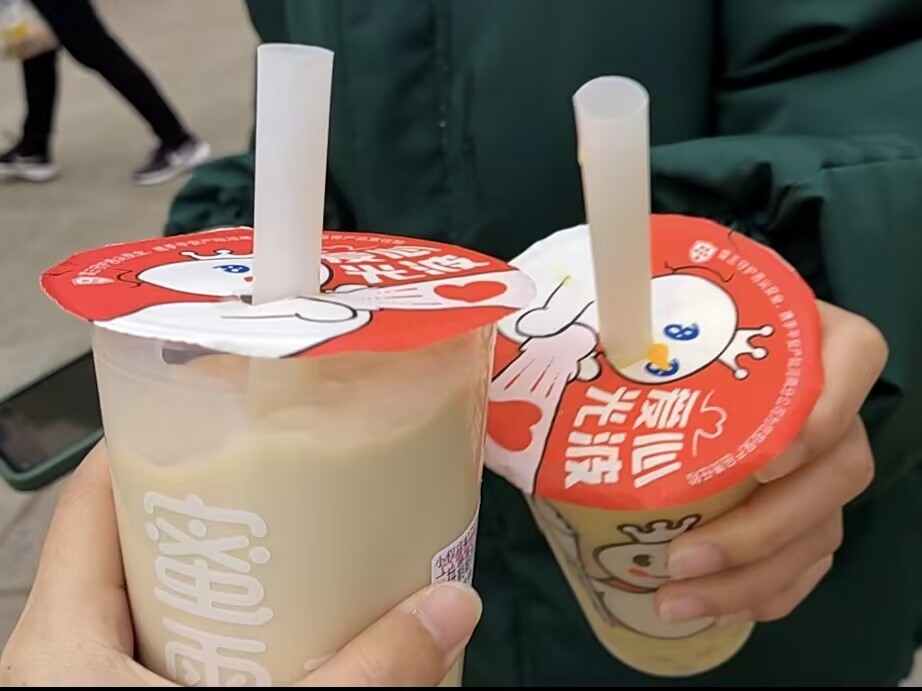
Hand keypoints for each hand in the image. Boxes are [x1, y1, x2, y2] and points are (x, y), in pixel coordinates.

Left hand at [0, 443, 481, 686]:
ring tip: (307, 545)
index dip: (153, 440)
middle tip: (298, 476)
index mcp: (56, 644)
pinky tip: (292, 639)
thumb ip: (366, 675)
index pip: (93, 498)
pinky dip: (234, 644)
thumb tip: (458, 604)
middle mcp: (63, 664)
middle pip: (138, 549)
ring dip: (233, 581)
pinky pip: (178, 666)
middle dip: (218, 511)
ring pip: (164, 612)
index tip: (233, 406)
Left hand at [657, 301, 886, 623]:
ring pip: (823, 527)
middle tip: (683, 556)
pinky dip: (768, 590)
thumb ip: (626, 323)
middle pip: (839, 469)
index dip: (824, 412)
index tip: (764, 462)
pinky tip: (718, 606)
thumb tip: (538, 362)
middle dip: (762, 528)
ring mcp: (825, 461)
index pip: (855, 357)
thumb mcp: (653, 314)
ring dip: (753, 576)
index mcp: (806, 335)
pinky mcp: (813, 508)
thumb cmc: (664, 328)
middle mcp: (831, 401)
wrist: (678, 359)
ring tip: (677, 598)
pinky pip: (812, 559)